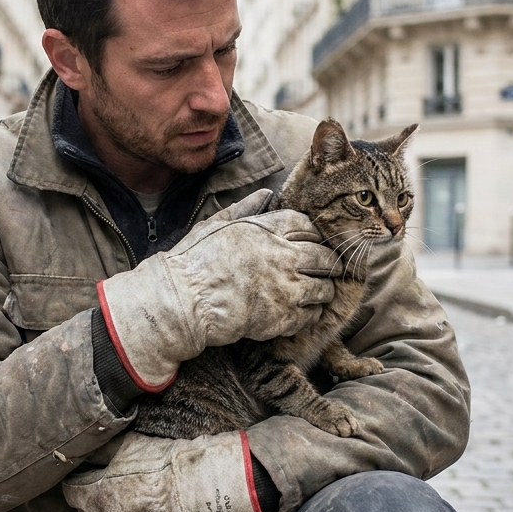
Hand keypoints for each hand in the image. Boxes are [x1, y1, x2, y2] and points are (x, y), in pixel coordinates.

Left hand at [62, 431, 274, 511]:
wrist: (196, 493)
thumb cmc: (162, 466)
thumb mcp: (126, 446)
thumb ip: (101, 450)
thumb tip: (87, 449)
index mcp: (96, 497)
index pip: (72, 493)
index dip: (78, 483)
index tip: (85, 477)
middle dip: (95, 503)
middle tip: (112, 489)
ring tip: (139, 504)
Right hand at [97, 189, 337, 389]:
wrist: (183, 302)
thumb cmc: (192, 262)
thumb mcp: (215, 225)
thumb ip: (244, 209)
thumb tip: (266, 193)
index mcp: (266, 230)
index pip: (307, 225)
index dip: (313, 234)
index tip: (311, 242)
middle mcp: (282, 256)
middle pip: (325, 257)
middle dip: (329, 264)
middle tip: (326, 270)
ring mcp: (286, 288)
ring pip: (324, 288)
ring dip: (323, 291)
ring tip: (316, 294)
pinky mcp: (283, 317)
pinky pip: (311, 315)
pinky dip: (310, 314)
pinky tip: (300, 313)